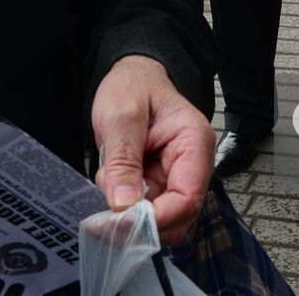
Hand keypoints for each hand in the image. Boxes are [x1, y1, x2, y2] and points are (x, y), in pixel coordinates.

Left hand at [92, 54, 214, 244]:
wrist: (132, 76)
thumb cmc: (132, 86)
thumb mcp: (121, 116)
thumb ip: (123, 159)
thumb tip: (123, 204)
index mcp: (194, 142)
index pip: (187, 198)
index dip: (157, 218)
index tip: (122, 222)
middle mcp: (192, 164)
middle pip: (178, 216)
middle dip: (141, 222)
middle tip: (104, 218)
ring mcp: (176, 176)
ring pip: (161, 218)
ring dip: (130, 214)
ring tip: (106, 184)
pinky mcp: (159, 182)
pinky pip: (146, 208)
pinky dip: (124, 207)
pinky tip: (109, 183)